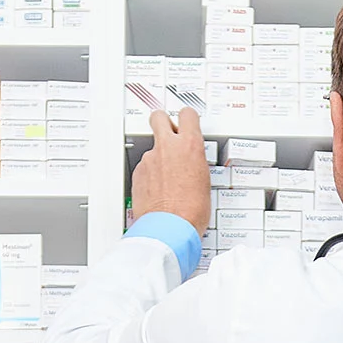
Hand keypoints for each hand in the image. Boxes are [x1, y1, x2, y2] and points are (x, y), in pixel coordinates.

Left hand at [133, 107, 209, 231]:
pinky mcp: (138, 172)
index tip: (186, 121)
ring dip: (157, 156)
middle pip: (158, 116)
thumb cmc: (191, 210)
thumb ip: (194, 162)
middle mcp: (168, 147)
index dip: (186, 117)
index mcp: (189, 145)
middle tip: (167, 130)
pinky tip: (157, 187)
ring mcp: (150, 158)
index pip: (187, 114)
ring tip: (166, 177)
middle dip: (162, 121)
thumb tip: (192, 162)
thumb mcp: (205, 180)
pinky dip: (149, 173)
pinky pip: (144, 166)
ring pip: (152, 147)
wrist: (171, 227)